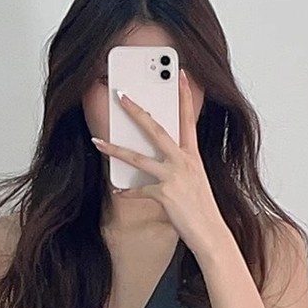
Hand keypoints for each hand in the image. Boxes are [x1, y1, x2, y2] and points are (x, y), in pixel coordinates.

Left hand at [90, 70, 227, 255]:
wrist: (210, 233)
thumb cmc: (202, 210)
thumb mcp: (194, 182)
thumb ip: (178, 168)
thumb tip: (156, 164)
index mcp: (192, 156)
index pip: (188, 118)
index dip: (184, 95)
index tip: (179, 74)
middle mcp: (183, 162)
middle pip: (155, 129)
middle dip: (136, 111)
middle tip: (122, 96)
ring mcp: (173, 177)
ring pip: (137, 158)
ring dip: (114, 150)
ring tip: (98, 142)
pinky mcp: (164, 194)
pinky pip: (138, 190)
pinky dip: (127, 192)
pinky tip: (118, 192)